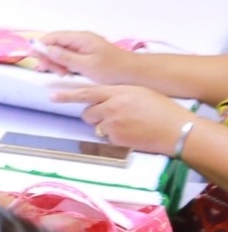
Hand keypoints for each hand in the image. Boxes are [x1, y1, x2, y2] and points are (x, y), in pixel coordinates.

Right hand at [37, 30, 138, 83]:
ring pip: (59, 51)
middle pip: (54, 44)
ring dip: (56, 62)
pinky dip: (64, 63)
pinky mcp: (85, 53)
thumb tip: (46, 49)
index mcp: (80, 38)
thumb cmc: (112, 69)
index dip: (40, 46)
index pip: (52, 37)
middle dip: (49, 57)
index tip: (33, 59)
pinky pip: (67, 55)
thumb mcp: (86, 65)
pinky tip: (68, 72)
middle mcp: (80, 39)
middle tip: (55, 72)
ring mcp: (82, 46)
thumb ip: (65, 57)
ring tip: (62, 74)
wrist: (133, 73)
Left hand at [49, 82, 193, 153]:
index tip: (52, 96)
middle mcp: (112, 107)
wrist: (177, 129)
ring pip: (97, 126)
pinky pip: (107, 139)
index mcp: (118, 92)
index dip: (67, 95)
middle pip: (88, 113)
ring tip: (128, 125)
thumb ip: (118, 93)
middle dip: (95, 115)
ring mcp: (113, 124)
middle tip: (113, 116)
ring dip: (106, 127)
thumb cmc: (162, 109)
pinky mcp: (116, 139)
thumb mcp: (139, 92)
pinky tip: (132, 134)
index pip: (86, 93)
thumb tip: (103, 99)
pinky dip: (116, 137)